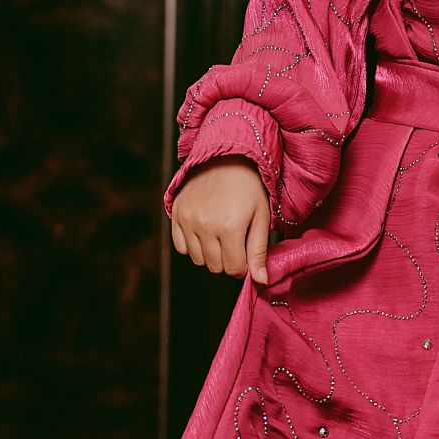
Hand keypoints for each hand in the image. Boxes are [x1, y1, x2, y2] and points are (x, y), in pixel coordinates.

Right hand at [170, 159, 272, 283]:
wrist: (226, 156)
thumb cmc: (249, 186)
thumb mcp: (262, 216)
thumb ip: (259, 251)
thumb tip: (261, 281)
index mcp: (230, 227)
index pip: (234, 269)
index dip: (244, 267)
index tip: (247, 254)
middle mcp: (206, 225)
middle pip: (216, 267)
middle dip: (228, 261)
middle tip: (235, 242)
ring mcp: (188, 220)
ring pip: (198, 260)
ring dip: (210, 254)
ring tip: (220, 234)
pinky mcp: (177, 214)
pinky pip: (181, 247)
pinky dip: (192, 246)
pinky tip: (204, 232)